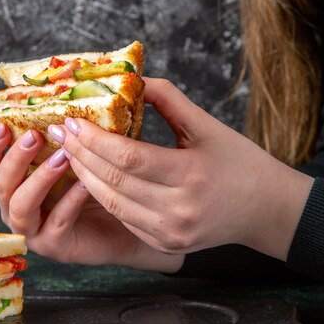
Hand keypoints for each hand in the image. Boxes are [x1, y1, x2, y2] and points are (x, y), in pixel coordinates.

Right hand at [0, 123, 183, 271]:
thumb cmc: (99, 181)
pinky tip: (86, 184)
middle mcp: (17, 205)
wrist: (126, 219)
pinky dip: (69, 202)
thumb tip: (69, 96)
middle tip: (35, 136)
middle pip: (0, 183)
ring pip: (20, 206)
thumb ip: (67, 132)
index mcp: (17, 181)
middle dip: (15, 158)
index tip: (2, 124)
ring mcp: (33, 229)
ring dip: (40, 179)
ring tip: (64, 157)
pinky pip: (57, 224)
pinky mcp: (54, 247)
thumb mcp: (80, 153)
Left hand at [56, 78, 313, 260]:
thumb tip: (132, 80)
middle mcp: (178, 210)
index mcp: (192, 175)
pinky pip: (123, 218)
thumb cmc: (239, 162)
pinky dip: (102, 197)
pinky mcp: (164, 243)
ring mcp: (170, 232)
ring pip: (112, 203)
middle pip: (114, 181)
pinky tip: (88, 177)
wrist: (264, 208)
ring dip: (84, 177)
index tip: (72, 121)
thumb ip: (168, 100)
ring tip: (68, 153)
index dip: (95, 140)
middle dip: (80, 155)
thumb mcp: (207, 125)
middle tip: (59, 133)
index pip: (129, 157)